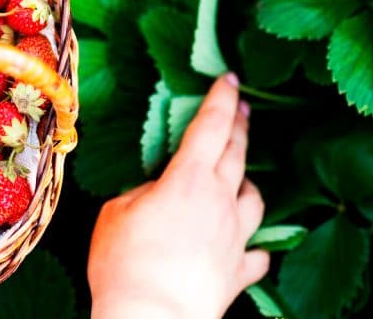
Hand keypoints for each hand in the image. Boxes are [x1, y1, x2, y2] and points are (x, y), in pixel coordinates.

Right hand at [87, 74, 268, 318]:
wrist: (151, 317)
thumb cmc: (125, 263)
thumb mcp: (116, 214)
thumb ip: (141, 194)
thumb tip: (156, 194)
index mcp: (188, 180)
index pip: (211, 128)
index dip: (221, 99)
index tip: (230, 78)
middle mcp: (220, 202)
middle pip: (238, 155)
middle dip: (240, 126)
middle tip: (242, 108)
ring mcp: (235, 238)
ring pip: (255, 199)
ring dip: (248, 183)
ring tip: (240, 179)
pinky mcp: (238, 273)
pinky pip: (256, 253)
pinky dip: (254, 245)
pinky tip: (248, 245)